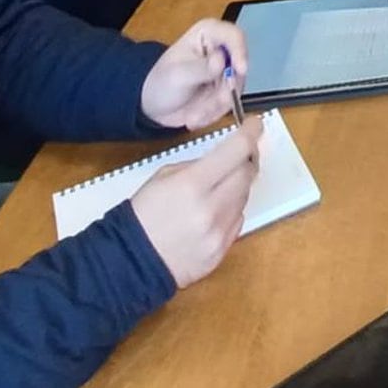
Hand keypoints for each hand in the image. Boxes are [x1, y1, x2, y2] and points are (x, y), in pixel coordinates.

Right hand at [131, 118, 262, 286]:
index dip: (250, 134)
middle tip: (238, 156)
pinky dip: (232, 211)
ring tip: (216, 188)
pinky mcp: (222, 251)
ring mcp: (218, 233)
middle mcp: (210, 209)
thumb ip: (197, 165)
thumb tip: (224, 158)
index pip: (236, 151)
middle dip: (245, 160)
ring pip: (245, 197)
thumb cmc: (143, 215)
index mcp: (191, 184)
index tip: (255, 126)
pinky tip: (213, 212)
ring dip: (237, 187)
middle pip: (247, 174)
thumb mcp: (163, 176)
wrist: (132, 262)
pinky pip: (238, 221)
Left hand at [140, 18, 248, 127]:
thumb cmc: (160, 82)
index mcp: (208, 34)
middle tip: (214, 103)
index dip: (240, 51)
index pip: (234, 36)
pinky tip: (196, 116)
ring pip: (236, 89)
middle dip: (226, 90)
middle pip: (239, 67)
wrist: (153, 105)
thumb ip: (201, 68)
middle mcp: (220, 50)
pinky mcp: (225, 90)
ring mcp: (224, 72)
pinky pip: (230, 103)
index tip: (240, 70)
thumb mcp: (178, 75)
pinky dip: (214, 113)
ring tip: (195, 115)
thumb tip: (221, 61)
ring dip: (216, 106)